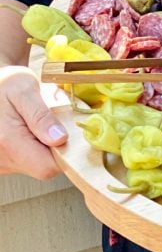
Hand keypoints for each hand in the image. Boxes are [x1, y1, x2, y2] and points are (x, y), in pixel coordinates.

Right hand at [0, 65, 67, 179]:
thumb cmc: (3, 85)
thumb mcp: (24, 89)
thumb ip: (41, 115)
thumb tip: (60, 138)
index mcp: (8, 141)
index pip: (47, 167)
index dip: (63, 152)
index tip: (65, 130)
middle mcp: (2, 158)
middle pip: (43, 166)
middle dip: (54, 145)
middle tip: (51, 120)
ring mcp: (1, 163)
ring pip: (35, 163)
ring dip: (43, 144)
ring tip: (36, 122)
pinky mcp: (2, 162)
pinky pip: (25, 160)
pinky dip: (33, 146)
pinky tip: (28, 128)